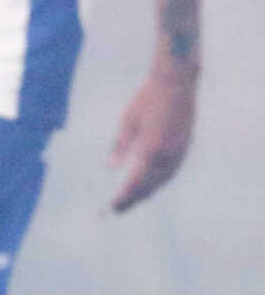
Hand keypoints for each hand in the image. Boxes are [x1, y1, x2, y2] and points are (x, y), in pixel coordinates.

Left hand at [109, 62, 196, 212]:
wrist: (177, 83)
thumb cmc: (147, 99)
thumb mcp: (127, 122)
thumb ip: (120, 147)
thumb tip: (110, 169)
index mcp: (151, 148)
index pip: (134, 181)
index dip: (122, 197)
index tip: (109, 207)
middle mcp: (168, 154)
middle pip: (149, 186)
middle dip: (132, 200)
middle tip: (115, 211)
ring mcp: (180, 152)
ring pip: (162, 181)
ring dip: (146, 194)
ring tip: (130, 203)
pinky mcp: (185, 147)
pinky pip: (170, 172)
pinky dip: (158, 182)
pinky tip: (148, 186)